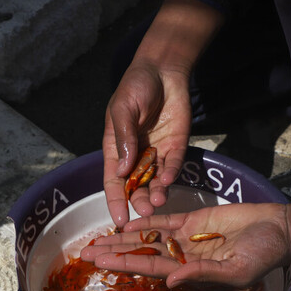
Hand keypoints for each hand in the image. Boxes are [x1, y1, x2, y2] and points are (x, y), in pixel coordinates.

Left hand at [85, 174, 290, 287]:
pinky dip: (146, 220)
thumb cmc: (263, 255)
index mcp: (189, 272)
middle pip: (140, 255)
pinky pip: (163, 220)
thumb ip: (204, 274)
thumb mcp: (236, 270)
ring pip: (147, 238)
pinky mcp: (192, 219)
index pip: (148, 270)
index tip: (98, 264)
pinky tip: (126, 221)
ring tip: (97, 238)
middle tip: (85, 253)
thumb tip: (171, 282)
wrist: (278, 229)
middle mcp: (181, 256)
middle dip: (113, 254)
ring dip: (122, 238)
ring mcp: (185, 237)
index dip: (123, 265)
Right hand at [103, 61, 190, 226]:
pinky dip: (170, 174)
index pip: (114, 181)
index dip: (115, 201)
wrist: (163, 70)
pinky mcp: (176, 146)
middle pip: (136, 186)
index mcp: (117, 149)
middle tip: (145, 212)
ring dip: (156, 193)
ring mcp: (157, 152)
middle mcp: (136, 156)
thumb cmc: (135, 87)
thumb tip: (123, 170)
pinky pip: (173, 165)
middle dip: (139, 201)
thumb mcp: (122, 110)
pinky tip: (167, 181)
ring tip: (158, 202)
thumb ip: (123, 139)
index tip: (118, 220)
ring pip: (155, 181)